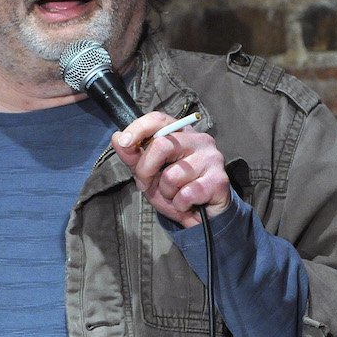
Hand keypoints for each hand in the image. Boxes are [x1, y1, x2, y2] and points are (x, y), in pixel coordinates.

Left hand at [111, 112, 230, 227]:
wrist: (202, 217)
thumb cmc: (176, 189)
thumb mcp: (149, 173)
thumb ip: (134, 157)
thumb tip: (117, 138)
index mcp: (181, 133)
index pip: (159, 119)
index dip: (139, 128)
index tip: (125, 142)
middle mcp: (199, 140)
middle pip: (162, 145)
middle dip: (146, 170)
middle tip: (145, 184)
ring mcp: (212, 158)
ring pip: (172, 175)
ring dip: (166, 192)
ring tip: (175, 194)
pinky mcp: (218, 180)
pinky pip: (186, 194)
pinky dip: (180, 205)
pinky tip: (188, 203)